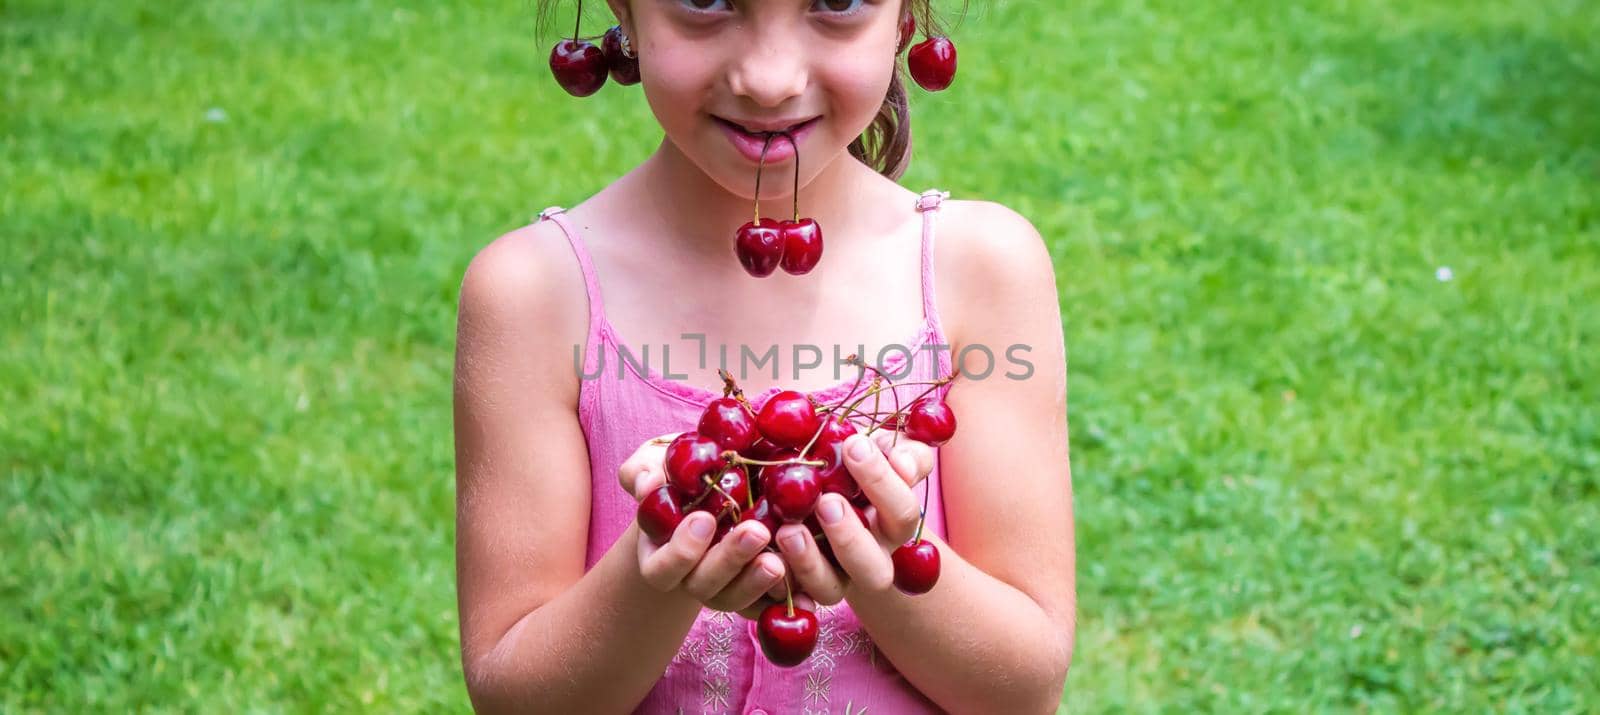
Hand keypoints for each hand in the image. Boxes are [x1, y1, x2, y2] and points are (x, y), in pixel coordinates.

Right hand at [618, 433, 787, 619]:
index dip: (682, 550)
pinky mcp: (756, 591)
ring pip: (737, 598)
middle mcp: (691, 578)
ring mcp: (724, 588)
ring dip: (757, 582)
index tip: (704, 518)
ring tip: (780, 560)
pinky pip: (768, 606)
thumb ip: (644, 470)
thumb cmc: (679, 472)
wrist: (714, 484)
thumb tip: (649, 484)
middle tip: (757, 531)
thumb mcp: (656, 463)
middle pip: (704, 585)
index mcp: (660, 553)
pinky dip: (785, 601)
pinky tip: (805, 595)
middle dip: (730, 560)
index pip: (663, 568)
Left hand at [773, 430, 935, 601]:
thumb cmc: (862, 471)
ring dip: (809, 562)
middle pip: (873, 568)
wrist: (830, 502)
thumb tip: (903, 462)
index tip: (853, 444)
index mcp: (896, 525)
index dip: (881, 481)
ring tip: (788, 531)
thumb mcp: (888, 455)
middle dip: (849, 537)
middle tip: (826, 502)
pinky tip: (764, 554)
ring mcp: (836, 578)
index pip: (902, 510)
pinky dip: (778, 577)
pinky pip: (790, 594)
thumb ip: (909, 454)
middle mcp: (872, 559)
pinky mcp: (801, 586)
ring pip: (830, 588)